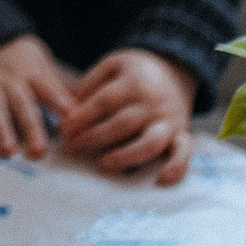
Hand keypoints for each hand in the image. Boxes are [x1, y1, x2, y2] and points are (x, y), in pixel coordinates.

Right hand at [0, 33, 76, 158]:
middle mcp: (9, 79)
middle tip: (38, 151)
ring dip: (1, 128)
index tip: (70, 128)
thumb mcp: (40, 62)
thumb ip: (57, 87)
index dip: (60, 108)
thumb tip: (84, 109)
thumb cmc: (16, 55)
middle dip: (30, 128)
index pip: (49, 91)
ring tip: (7, 150)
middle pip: (22, 104)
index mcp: (32, 73)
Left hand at [59, 47, 197, 182]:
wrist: (174, 70)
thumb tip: (62, 109)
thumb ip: (89, 86)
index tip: (64, 129)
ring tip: (102, 164)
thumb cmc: (134, 72)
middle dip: (94, 138)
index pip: (105, 101)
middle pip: (123, 124)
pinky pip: (183, 153)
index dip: (83, 116)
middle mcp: (153, 102)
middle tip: (72, 148)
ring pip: (150, 142)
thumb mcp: (111, 66)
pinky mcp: (181, 134)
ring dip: (125, 156)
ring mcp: (168, 120)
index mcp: (134, 81)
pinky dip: (177, 167)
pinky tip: (161, 179)